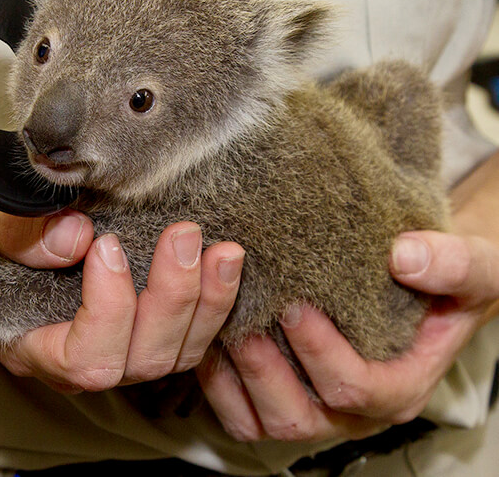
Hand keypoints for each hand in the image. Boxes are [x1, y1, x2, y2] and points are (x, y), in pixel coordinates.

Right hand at [0, 221, 244, 392]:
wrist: (9, 247)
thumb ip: (21, 237)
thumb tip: (75, 237)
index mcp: (40, 347)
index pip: (83, 358)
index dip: (107, 308)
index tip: (108, 245)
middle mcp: (89, 361)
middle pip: (142, 359)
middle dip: (172, 298)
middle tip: (184, 234)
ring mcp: (126, 351)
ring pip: (178, 354)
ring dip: (208, 302)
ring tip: (224, 250)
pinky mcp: (154, 333)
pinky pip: (196, 337)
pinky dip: (218, 302)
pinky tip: (228, 261)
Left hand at [196, 230, 498, 442]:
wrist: (419, 285)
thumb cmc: (446, 282)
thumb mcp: (475, 269)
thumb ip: (455, 266)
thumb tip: (405, 257)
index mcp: (399, 387)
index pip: (354, 390)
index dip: (320, 353)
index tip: (294, 306)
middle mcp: (353, 411)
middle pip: (298, 416)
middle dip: (264, 369)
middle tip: (241, 318)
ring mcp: (313, 409)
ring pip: (261, 421)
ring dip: (234, 377)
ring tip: (219, 326)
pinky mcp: (280, 399)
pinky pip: (238, 413)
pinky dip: (217, 383)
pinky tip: (207, 338)